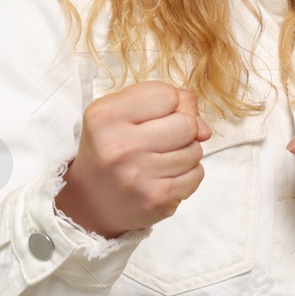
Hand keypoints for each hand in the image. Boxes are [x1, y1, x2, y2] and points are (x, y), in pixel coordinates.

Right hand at [55, 82, 212, 238]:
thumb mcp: (121, 111)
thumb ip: (166, 102)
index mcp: (106, 116)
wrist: (90, 201)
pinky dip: (187, 174)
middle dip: (181, 129)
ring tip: (159, 160)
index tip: (150, 117)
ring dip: (184, 153)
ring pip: (195, 150)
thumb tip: (204, 129)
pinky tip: (164, 176)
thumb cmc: (110, 148)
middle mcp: (120, 146)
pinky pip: (196, 175)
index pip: (167, 94)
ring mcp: (139, 175)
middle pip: (187, 123)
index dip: (167, 103)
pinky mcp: (157, 199)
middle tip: (158, 140)